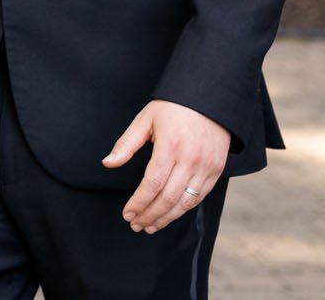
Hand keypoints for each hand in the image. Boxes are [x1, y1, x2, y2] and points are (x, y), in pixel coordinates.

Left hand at [104, 100, 229, 232]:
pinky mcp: (216, 170)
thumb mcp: (145, 119)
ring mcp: (207, 166)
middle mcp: (191, 159)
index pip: (152, 184)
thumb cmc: (173, 108)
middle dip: (150, 215)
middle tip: (136, 224)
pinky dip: (184, 209)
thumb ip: (126, 144)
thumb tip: (108, 163)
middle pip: (168, 197)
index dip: (139, 203)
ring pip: (185, 202)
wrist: (209, 99)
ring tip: (151, 225)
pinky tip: (170, 214)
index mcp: (171, 145)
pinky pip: (200, 196)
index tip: (127, 213)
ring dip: (167, 218)